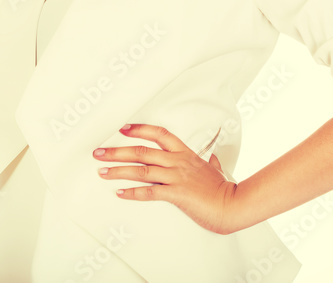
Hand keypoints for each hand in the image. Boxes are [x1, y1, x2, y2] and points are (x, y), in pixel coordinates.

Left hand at [94, 123, 239, 234]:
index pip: (159, 134)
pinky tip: (120, 192)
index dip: (139, 130)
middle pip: (142, 151)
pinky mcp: (177, 194)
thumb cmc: (224, 189)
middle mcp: (178, 162)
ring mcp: (177, 177)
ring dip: (119, 170)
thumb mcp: (216, 170)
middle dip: (117, 151)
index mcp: (185, 154)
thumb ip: (211, 163)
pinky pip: (150, 191)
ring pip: (142, 169)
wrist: (233, 204)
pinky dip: (133, 192)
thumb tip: (211, 159)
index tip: (122, 129)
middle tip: (98, 152)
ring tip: (102, 171)